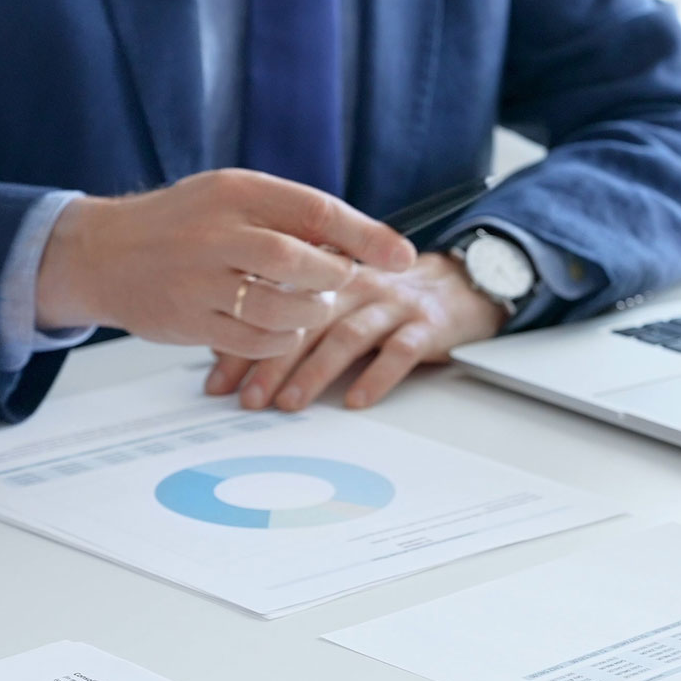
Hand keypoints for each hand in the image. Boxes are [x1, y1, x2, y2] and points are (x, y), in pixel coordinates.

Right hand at [35, 168, 415, 358]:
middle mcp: (215, 233)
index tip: (400, 255)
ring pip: (280, 307)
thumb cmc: (178, 224)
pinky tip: (280, 328)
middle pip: (298, 260)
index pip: (315, 210)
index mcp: (234, 191)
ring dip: (311, 313)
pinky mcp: (189, 321)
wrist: (103, 253)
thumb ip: (285, 214)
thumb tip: (356, 243)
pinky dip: (281, 340)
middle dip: (333, 279)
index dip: (366, 235)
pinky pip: (256, 340)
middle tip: (340, 283)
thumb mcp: (228, 197)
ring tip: (311, 306)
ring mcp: (199, 281)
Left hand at [205, 252, 507, 410]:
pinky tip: (356, 401)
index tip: (218, 382)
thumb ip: (290, 317)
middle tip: (247, 399)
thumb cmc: (389, 298)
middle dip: (271, 363)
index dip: (243, 344)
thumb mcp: (338, 299)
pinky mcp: (426, 325)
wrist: (462, 283)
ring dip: (315, 373)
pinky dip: (377, 377)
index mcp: (328, 278)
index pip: (275, 308)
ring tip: (290, 403)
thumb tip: (226, 349)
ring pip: (347, 336)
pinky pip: (400, 351)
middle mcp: (357, 286)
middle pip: (306, 323)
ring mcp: (393, 305)